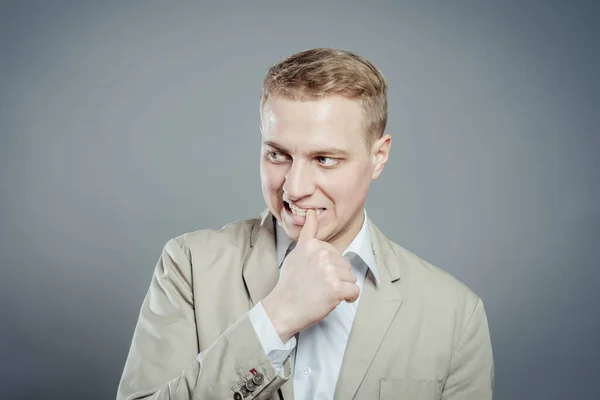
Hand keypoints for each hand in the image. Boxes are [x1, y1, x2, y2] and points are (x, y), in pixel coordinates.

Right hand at [262, 209, 359, 342]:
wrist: (283, 308)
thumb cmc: (290, 283)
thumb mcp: (296, 253)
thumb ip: (307, 234)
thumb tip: (312, 212)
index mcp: (312, 245)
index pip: (334, 253)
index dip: (327, 266)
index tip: (314, 275)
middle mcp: (321, 254)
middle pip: (344, 265)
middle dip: (335, 277)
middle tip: (317, 286)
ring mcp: (329, 271)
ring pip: (350, 278)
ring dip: (341, 287)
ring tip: (323, 292)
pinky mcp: (336, 288)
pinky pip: (354, 291)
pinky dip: (349, 298)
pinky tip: (335, 300)